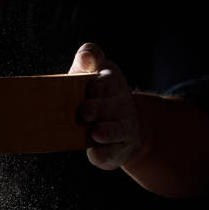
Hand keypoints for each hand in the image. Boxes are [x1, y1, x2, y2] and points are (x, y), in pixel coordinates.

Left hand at [69, 43, 141, 169]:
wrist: (120, 126)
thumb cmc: (95, 96)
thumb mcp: (90, 74)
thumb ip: (87, 60)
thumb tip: (87, 56)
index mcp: (112, 82)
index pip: (109, 79)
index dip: (100, 84)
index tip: (91, 88)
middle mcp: (122, 105)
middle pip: (114, 106)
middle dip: (100, 108)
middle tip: (84, 112)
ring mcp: (123, 128)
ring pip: (117, 130)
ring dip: (107, 131)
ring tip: (95, 132)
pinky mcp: (118, 150)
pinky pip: (111, 153)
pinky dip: (104, 154)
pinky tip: (95, 152)